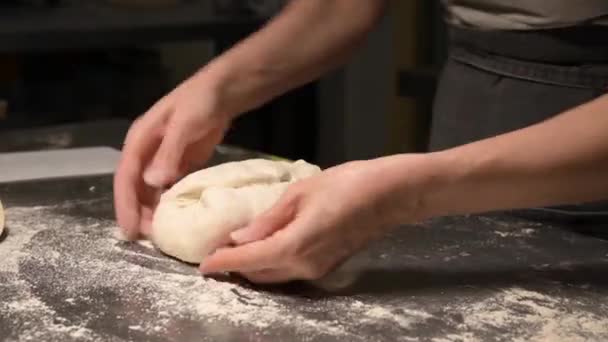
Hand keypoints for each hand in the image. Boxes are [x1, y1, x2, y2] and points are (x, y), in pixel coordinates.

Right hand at [114, 73, 230, 238]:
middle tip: (147, 239)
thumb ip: (169, 153)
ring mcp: (163, 158)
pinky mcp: (180, 162)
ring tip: (160, 234)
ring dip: (153, 210)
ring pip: (151, 190)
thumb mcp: (184, 125)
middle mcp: (147, 151)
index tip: (129, 230)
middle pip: (135, 187)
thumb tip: (152, 184)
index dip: (125, 204)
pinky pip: (169, 187)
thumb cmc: (200, 103)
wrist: (224, 93)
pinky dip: (169, 202)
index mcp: (140, 140)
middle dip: (138, 212)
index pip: (125, 177)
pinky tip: (176, 218)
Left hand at [199, 158, 424, 283]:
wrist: (388, 194)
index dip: (223, 263)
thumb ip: (267, 219)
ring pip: (274, 275)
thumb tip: (239, 237)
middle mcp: (303, 267)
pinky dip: (271, 262)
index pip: (248, 261)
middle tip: (217, 247)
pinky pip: (290, 271)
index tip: (202, 264)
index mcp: (294, 246)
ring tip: (236, 246)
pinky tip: (265, 244)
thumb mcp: (299, 193)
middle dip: (235, 265)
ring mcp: (317, 270)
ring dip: (253, 265)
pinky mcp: (327, 267)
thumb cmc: (344, 184)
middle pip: (259, 274)